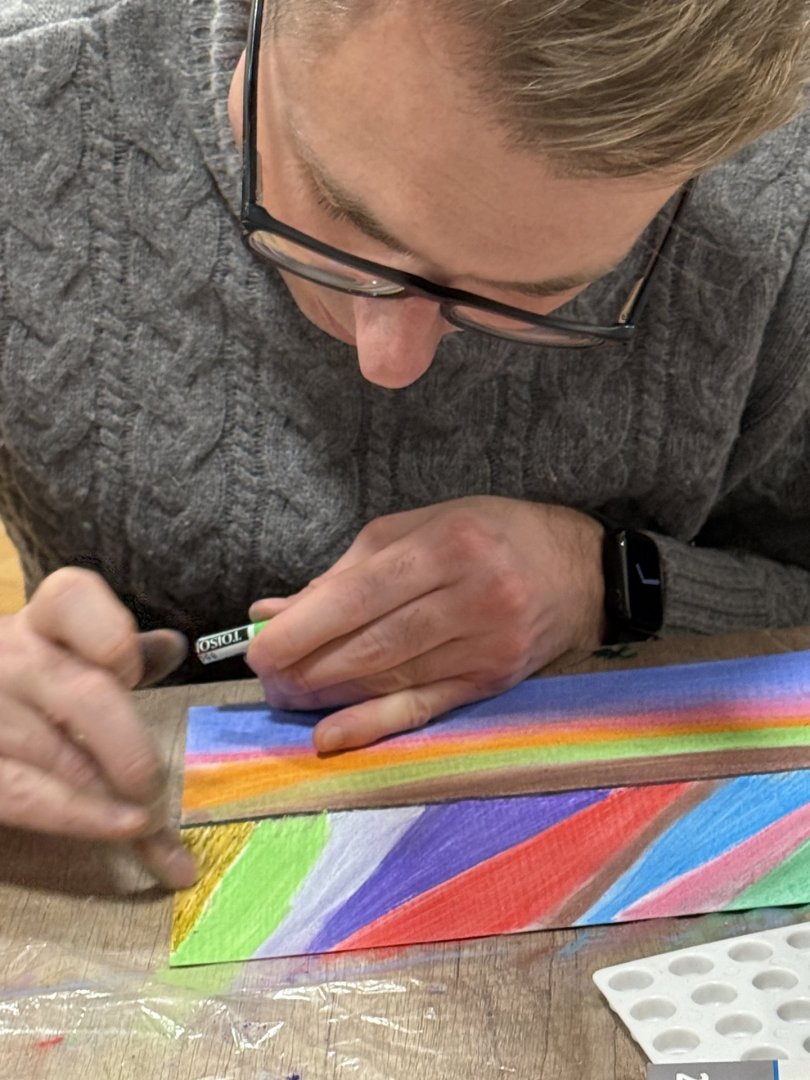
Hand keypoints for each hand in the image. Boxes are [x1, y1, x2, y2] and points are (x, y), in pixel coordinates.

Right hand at [0, 567, 195, 888]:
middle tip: (155, 786)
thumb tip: (174, 646)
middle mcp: (9, 657)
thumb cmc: (26, 687)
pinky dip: (82, 816)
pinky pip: (26, 794)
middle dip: (130, 747)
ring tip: (150, 821)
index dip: (108, 632)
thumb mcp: (67, 657)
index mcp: (44, 623)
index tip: (130, 670)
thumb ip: (118, 653)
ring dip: (114, 797)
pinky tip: (122, 828)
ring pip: (61, 757)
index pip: (72, 599)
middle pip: (85, 694)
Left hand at [247, 497, 604, 750]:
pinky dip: (374, 723)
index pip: (363, 594)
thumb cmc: (492, 536)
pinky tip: (331, 736)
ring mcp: (486, 645)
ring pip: (393, 677)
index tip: (260, 645)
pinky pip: (424, 707)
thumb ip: (350, 568)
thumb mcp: (423, 528)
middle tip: (266, 676)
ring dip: (331, 692)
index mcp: (449, 546)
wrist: (582, 571)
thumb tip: (277, 609)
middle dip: (309, 663)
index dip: (307, 625)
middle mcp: (472, 596)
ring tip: (287, 695)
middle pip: (375, 641)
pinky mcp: (492, 681)